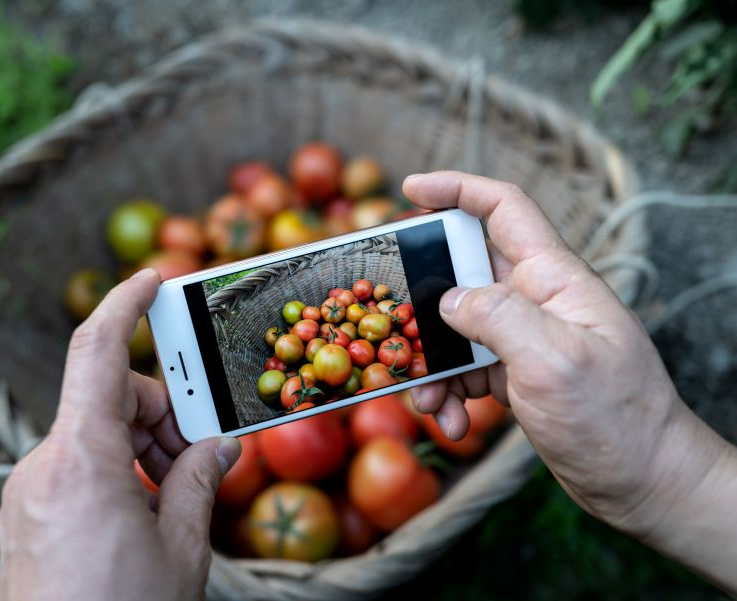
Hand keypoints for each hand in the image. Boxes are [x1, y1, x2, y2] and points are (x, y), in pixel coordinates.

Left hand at [0, 269, 240, 600]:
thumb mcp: (179, 547)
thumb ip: (199, 479)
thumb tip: (220, 444)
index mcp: (80, 461)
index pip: (97, 352)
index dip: (125, 305)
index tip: (153, 280)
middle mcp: (43, 465)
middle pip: (110, 399)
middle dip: (163, 414)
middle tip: (201, 454)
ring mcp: (30, 488)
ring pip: (96, 433)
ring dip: (144, 448)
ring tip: (175, 499)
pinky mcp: (28, 509)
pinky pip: (79, 464)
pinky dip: (119, 470)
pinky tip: (145, 511)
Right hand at [402, 172, 736, 591]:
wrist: (643, 481)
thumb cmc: (615, 419)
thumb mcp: (553, 360)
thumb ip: (498, 317)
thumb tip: (448, 299)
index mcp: (553, 278)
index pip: (504, 209)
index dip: (456, 189)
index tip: (410, 188)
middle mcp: (536, 300)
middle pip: (464, 270)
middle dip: (423, 295)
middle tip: (391, 318)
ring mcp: (524, 338)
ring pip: (456, 327)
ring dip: (433, 359)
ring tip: (428, 398)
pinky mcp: (515, 373)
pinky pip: (465, 368)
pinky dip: (449, 392)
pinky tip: (451, 421)